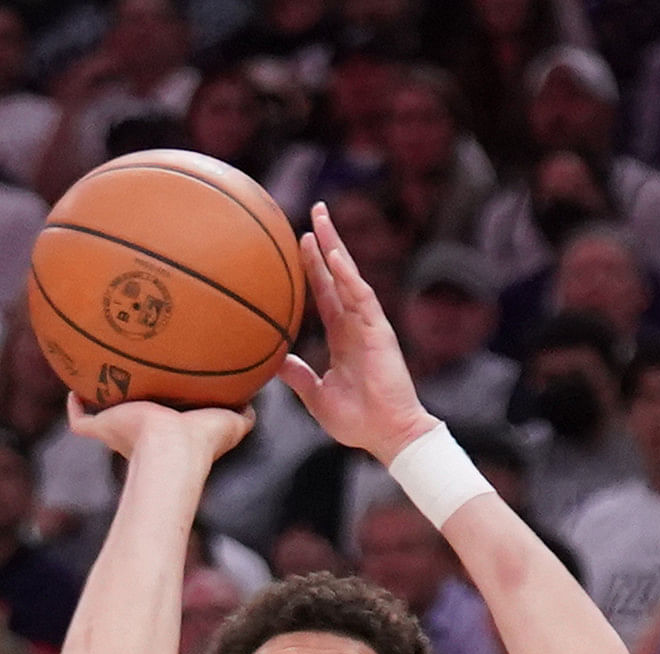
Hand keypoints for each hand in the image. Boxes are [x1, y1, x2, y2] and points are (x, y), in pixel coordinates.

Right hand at [70, 394, 255, 467]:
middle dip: (132, 401)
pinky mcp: (103, 428)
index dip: (167, 405)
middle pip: (134, 415)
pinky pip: (80, 419)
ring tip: (97, 373)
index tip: (168, 387)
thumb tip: (257, 400)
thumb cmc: (203, 440)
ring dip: (101, 400)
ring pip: (105, 416)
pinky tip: (72, 387)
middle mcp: (143, 431)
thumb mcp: (233, 422)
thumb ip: (245, 412)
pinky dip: (75, 407)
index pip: (166, 417)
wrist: (172, 448)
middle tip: (131, 378)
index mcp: (170, 429)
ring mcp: (119, 430)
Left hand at [274, 203, 434, 457]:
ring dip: (335, 246)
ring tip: (320, 219)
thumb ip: (298, 375)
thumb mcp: (316, 394)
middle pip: (338, 273)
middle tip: (313, 212)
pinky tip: (334, 254)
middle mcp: (355, 323)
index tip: (299, 242)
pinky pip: (362, 296)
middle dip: (326, 242)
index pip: (325, 293)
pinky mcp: (379, 331)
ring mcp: (368, 324)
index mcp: (342, 335)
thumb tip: (273, 362)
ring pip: (350, 276)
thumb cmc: (356, 420)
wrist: (386, 435)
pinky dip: (349, 274)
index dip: (313, 267)